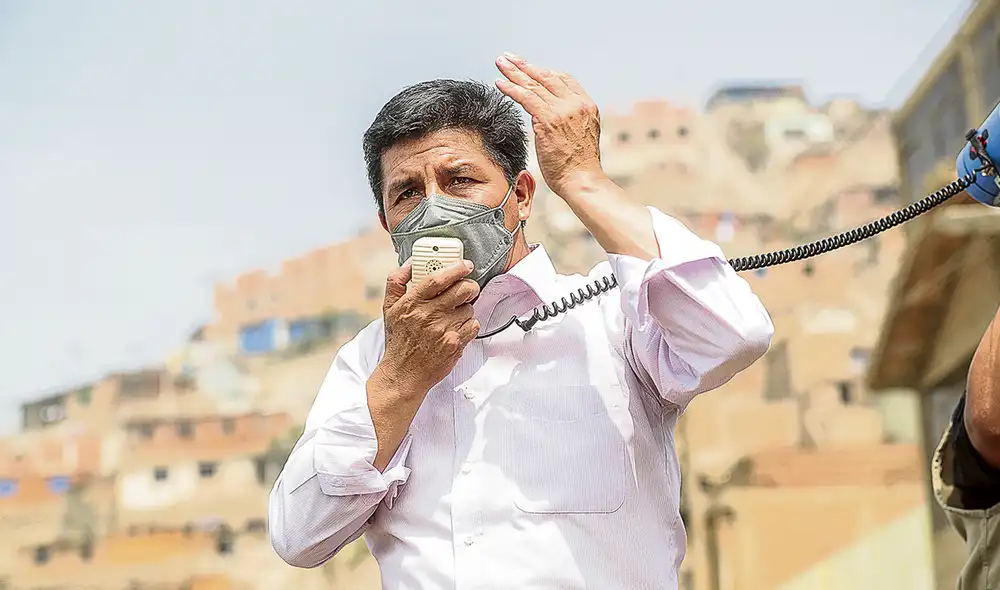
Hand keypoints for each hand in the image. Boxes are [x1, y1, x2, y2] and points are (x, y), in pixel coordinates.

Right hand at [377, 260, 480, 397]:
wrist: (404, 373)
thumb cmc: (399, 341)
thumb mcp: (389, 309)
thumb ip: (396, 283)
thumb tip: (410, 264)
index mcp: (412, 303)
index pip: (438, 278)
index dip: (455, 268)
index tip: (464, 265)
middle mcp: (428, 315)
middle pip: (462, 290)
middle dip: (470, 286)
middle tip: (467, 289)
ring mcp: (443, 330)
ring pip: (470, 308)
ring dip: (465, 309)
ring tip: (453, 316)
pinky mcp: (455, 344)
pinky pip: (473, 325)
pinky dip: (468, 326)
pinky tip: (456, 329)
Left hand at [495, 52, 607, 197]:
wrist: (582, 180)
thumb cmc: (579, 166)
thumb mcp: (579, 136)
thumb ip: (567, 121)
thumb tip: (546, 118)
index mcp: (587, 106)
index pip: (564, 80)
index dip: (543, 73)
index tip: (528, 70)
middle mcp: (577, 103)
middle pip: (547, 77)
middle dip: (525, 66)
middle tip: (509, 58)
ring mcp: (563, 110)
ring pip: (534, 84)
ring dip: (514, 72)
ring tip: (500, 63)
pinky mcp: (548, 120)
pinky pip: (526, 98)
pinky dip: (511, 88)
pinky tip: (500, 83)